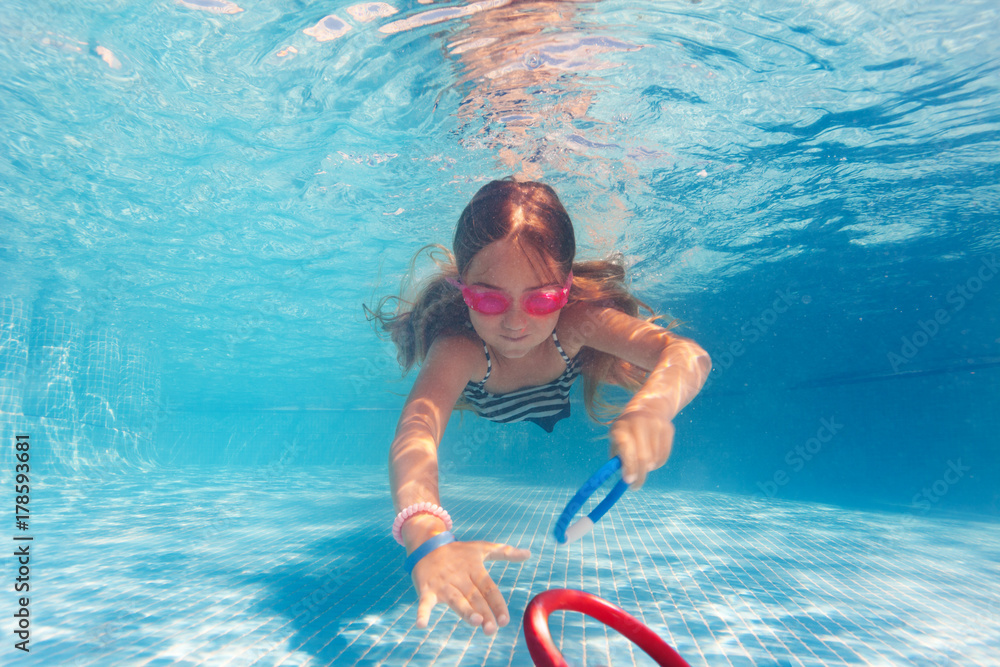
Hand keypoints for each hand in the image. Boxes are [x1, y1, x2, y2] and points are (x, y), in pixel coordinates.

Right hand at [411, 538, 530, 633]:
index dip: (497, 604)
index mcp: (474, 570)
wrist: (427, 543)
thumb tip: (529, 553)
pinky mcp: (426, 588)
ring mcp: (443, 584)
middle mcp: (460, 578)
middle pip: (474, 597)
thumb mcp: (482, 548)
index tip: (505, 620)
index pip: (489, 589)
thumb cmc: (458, 551)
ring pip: (455, 599)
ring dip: (464, 610)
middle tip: (491, 629)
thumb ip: (505, 552)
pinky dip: (422, 612)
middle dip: (484, 612)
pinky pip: (424, 602)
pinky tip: (421, 625)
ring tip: (475, 621)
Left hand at [609, 403, 675, 488]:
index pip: (626, 449)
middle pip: (643, 458)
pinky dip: (657, 464)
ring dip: (647, 468)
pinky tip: (651, 458)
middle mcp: (639, 423)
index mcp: (622, 426)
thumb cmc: (626, 430)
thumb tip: (626, 478)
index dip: (629, 467)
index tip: (628, 481)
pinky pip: (664, 456)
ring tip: (641, 463)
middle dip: (639, 476)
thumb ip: (617, 458)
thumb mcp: (616, 438)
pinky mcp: (668, 429)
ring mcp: (656, 425)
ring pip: (654, 459)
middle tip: (635, 486)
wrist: (647, 407)